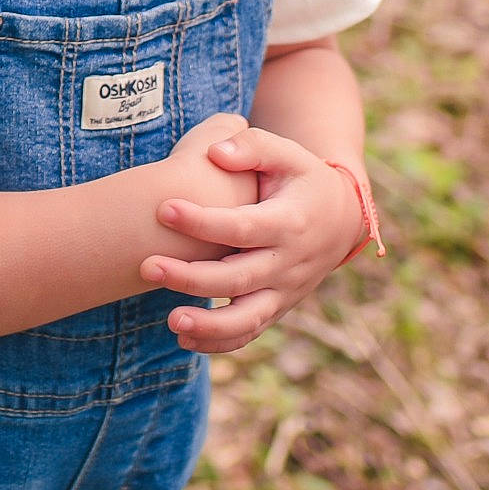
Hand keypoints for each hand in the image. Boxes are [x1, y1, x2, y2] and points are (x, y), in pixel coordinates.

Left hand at [138, 127, 365, 353]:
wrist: (342, 219)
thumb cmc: (303, 179)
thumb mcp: (288, 154)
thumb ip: (253, 147)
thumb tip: (215, 152)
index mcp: (290, 221)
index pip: (243, 226)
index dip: (203, 221)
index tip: (163, 208)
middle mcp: (289, 262)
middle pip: (238, 277)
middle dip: (191, 277)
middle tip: (147, 266)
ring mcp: (285, 290)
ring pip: (247, 317)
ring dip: (208, 324)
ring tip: (171, 321)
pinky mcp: (278, 307)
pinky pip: (250, 332)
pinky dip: (219, 342)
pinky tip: (184, 338)